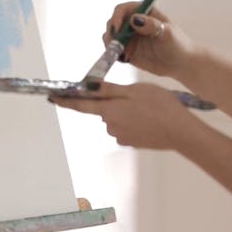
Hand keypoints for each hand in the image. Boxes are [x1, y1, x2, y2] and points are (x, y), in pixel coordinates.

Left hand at [50, 81, 193, 149]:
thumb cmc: (160, 106)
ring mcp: (120, 136)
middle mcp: (110, 126)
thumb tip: (88, 88)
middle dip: (114, 102)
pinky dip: (134, 122)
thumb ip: (109, 90)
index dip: (65, 101)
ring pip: (116, 118)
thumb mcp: (134, 90)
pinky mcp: (130, 142)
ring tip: (147, 108)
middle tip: (137, 97)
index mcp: (109, 110)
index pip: (81, 105)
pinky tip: (148, 120)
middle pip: (104, 109)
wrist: (180, 132)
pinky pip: (126, 128)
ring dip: (126, 112)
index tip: (51, 97)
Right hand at [106, 3, 194, 78]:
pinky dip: (114, 54)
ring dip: (111, 45)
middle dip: (111, 33)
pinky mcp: (127, 51)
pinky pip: (114, 50)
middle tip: (116, 45)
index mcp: (143, 12)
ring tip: (122, 54)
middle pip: (113, 23)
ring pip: (110, 37)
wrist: (181, 64)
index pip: (122, 9)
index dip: (116, 17)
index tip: (117, 30)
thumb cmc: (178, 44)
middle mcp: (133, 23)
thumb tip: (134, 19)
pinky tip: (125, 59)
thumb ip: (151, 25)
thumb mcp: (167, 32)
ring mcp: (129, 37)